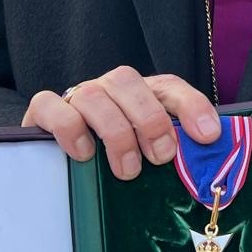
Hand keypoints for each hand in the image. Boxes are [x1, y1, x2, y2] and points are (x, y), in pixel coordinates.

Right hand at [22, 70, 219, 178]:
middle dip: (149, 120)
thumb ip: (171, 153)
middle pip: (128, 81)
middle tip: (161, 157)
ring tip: (127, 170)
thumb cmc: (113, 162)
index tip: (208, 135)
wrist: (57, 163)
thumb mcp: (146, 156)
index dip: (191, 106)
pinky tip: (83, 153)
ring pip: (93, 95)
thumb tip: (205, 165)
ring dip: (115, 132)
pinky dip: (68, 127)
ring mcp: (75, 97)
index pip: (168, 86)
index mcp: (140, 94)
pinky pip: (50, 104)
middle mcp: (108, 89)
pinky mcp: (42, 112)